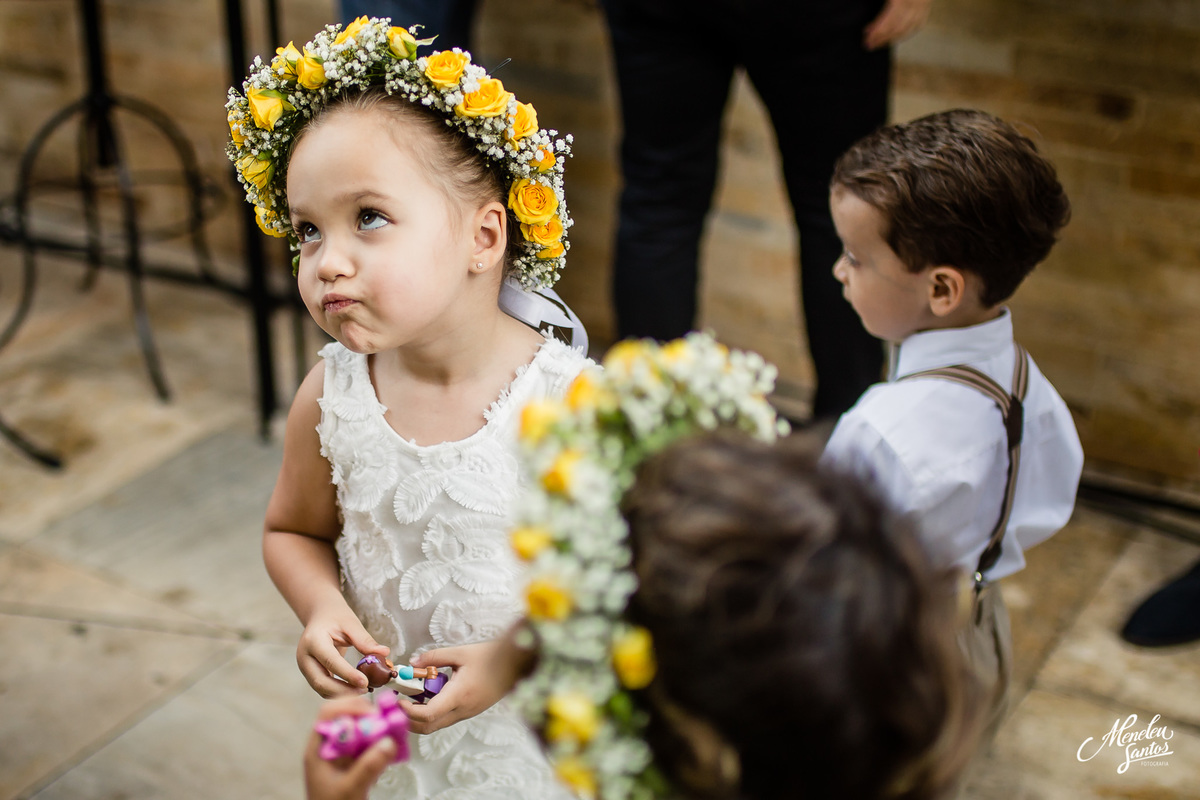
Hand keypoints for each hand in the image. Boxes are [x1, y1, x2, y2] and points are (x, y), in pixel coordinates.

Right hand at [298, 609, 389, 697]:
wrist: (320, 617)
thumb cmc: (335, 618)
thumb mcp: (351, 624)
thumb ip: (365, 640)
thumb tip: (384, 652)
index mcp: (313, 641)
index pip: (330, 661)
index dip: (347, 674)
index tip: (365, 682)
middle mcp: (305, 657)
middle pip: (321, 682)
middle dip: (344, 690)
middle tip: (366, 690)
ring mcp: (306, 668)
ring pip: (322, 689)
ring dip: (342, 694)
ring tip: (364, 691)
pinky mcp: (311, 675)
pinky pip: (324, 688)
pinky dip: (339, 692)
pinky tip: (355, 690)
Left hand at [304, 696, 395, 799]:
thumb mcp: (351, 789)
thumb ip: (368, 767)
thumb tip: (389, 742)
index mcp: (318, 748)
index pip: (329, 713)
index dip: (351, 708)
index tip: (373, 714)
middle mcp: (327, 745)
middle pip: (344, 713)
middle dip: (366, 713)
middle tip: (385, 719)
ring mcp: (339, 751)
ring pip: (357, 725)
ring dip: (375, 724)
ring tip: (390, 731)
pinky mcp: (350, 758)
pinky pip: (365, 739)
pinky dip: (378, 738)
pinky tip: (388, 746)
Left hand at [399, 636, 533, 734]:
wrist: (516, 663)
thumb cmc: (490, 656)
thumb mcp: (460, 652)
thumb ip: (434, 657)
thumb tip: (412, 663)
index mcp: (459, 695)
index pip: (428, 715)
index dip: (408, 712)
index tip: (397, 700)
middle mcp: (463, 710)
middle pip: (428, 727)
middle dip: (408, 719)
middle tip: (397, 704)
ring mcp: (467, 713)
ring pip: (437, 725)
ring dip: (420, 716)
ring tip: (411, 697)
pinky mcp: (471, 711)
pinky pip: (447, 718)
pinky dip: (432, 712)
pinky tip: (428, 695)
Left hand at [863, 0, 931, 49]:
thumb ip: (880, 1)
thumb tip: (867, 21)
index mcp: (899, 0)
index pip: (887, 21)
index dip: (876, 31)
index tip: (865, 36)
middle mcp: (913, 3)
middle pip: (896, 28)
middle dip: (881, 38)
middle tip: (868, 45)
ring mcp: (922, 5)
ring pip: (907, 29)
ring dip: (891, 39)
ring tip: (878, 42)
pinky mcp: (927, 6)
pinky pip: (918, 24)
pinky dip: (907, 33)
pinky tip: (896, 36)